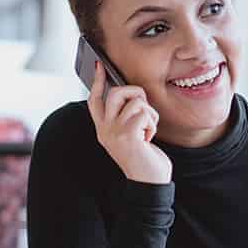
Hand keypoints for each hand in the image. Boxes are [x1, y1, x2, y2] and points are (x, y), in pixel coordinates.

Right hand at [86, 60, 171, 184]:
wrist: (149, 182)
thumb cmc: (144, 158)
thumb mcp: (129, 135)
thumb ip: (124, 117)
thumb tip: (130, 93)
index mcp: (103, 129)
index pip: (94, 100)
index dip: (97, 81)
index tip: (99, 65)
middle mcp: (104, 130)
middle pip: (116, 92)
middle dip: (136, 93)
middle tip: (144, 109)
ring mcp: (114, 132)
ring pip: (136, 101)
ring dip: (150, 114)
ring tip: (147, 131)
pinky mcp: (127, 135)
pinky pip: (144, 113)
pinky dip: (153, 124)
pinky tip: (149, 138)